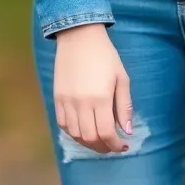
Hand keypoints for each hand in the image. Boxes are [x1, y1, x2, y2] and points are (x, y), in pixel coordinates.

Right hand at [53, 23, 133, 153]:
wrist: (79, 37)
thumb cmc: (105, 56)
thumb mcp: (122, 78)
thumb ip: (124, 106)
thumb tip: (127, 131)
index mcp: (100, 98)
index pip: (106, 133)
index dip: (115, 145)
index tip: (122, 146)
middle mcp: (81, 103)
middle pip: (90, 138)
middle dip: (103, 147)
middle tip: (112, 146)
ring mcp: (66, 101)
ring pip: (75, 134)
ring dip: (88, 143)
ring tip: (99, 141)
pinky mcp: (57, 98)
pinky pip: (62, 124)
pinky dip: (73, 133)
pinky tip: (83, 131)